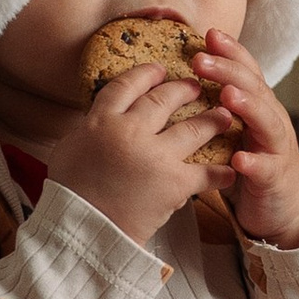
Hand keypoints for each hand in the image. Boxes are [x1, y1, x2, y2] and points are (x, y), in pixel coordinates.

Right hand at [48, 61, 227, 246]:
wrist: (82, 229)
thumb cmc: (69, 193)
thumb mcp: (70, 149)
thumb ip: (91, 129)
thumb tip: (102, 121)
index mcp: (101, 121)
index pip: (127, 86)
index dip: (146, 74)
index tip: (159, 68)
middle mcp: (131, 131)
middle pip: (164, 99)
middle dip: (184, 89)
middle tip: (196, 87)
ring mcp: (155, 155)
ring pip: (194, 128)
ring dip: (213, 120)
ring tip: (224, 116)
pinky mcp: (174, 182)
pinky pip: (206, 173)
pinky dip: (220, 173)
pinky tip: (229, 171)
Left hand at [192, 29, 298, 246]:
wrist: (280, 207)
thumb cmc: (249, 162)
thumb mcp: (234, 129)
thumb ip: (216, 106)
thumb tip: (177, 80)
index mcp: (258, 105)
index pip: (247, 70)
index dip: (231, 51)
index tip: (208, 34)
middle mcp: (271, 119)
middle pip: (254, 88)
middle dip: (228, 71)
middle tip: (200, 60)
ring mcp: (276, 147)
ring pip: (266, 121)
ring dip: (247, 106)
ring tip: (226, 97)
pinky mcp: (275, 178)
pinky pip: (266, 167)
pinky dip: (253, 161)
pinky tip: (239, 159)